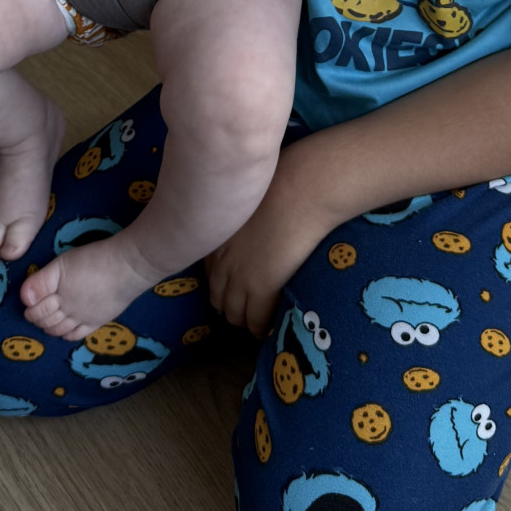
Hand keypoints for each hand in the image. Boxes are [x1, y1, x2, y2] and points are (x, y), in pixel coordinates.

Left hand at [205, 147, 335, 337]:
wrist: (301, 187)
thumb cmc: (284, 180)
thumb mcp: (253, 193)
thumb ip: (248, 209)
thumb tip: (260, 212)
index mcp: (218, 233)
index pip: (209, 269)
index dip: (221, 282)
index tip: (233, 287)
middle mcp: (222, 258)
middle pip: (216, 295)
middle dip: (228, 305)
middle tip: (244, 310)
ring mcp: (239, 275)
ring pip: (233, 313)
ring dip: (242, 320)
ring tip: (255, 323)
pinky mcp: (261, 287)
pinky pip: (256, 321)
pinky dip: (261, 328)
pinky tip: (268, 330)